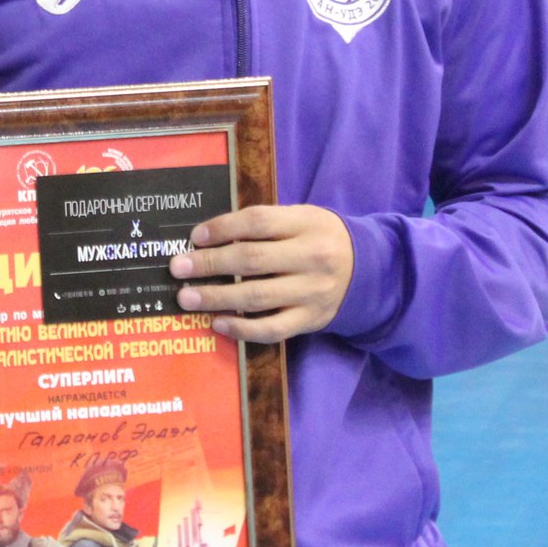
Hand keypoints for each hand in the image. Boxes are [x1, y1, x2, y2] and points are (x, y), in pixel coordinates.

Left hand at [170, 204, 356, 343]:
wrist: (368, 270)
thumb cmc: (320, 238)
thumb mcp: (302, 218)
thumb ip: (265, 224)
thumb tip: (208, 237)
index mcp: (306, 224)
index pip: (258, 222)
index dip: (222, 228)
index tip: (195, 237)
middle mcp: (311, 257)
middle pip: (252, 259)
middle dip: (210, 264)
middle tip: (178, 268)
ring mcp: (312, 292)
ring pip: (257, 297)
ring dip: (217, 298)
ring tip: (187, 298)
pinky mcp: (311, 320)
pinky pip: (272, 329)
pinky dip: (242, 329)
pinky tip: (218, 323)